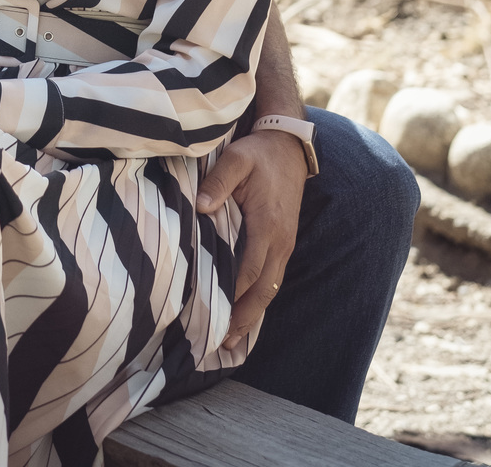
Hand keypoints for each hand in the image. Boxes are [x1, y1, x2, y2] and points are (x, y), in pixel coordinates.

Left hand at [196, 131, 306, 346]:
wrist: (289, 147)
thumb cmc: (259, 153)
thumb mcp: (237, 158)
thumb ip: (218, 182)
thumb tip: (201, 207)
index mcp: (267, 224)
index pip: (249, 269)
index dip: (232, 293)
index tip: (212, 314)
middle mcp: (281, 241)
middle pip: (263, 290)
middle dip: (244, 318)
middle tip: (223, 343)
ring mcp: (285, 244)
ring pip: (270, 289)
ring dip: (253, 314)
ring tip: (232, 340)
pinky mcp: (284, 243)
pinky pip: (273, 279)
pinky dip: (260, 299)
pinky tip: (247, 314)